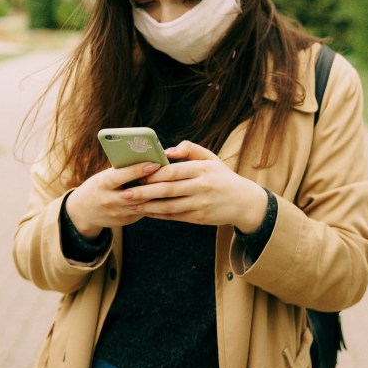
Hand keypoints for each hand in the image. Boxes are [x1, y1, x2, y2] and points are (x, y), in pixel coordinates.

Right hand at [65, 161, 162, 237]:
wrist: (83, 212)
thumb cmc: (99, 186)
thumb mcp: (104, 176)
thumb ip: (121, 170)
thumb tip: (145, 157)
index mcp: (103, 184)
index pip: (121, 176)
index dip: (138, 170)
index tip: (154, 163)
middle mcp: (110, 200)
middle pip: (137, 192)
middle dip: (154, 183)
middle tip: (171, 173)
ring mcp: (118, 213)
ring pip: (144, 203)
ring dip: (158, 193)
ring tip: (172, 182)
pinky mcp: (126, 220)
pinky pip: (144, 211)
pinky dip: (155, 202)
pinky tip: (166, 194)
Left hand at [120, 141, 268, 231]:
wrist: (243, 202)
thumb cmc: (223, 177)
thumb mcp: (211, 158)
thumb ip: (190, 149)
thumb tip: (168, 150)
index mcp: (202, 169)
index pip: (172, 171)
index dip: (153, 174)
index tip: (136, 174)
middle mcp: (201, 187)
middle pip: (167, 190)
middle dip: (143, 192)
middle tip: (124, 193)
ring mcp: (200, 204)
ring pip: (168, 207)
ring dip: (147, 206)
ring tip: (130, 205)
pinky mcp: (199, 218)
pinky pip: (174, 217)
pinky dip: (158, 215)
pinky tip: (145, 212)